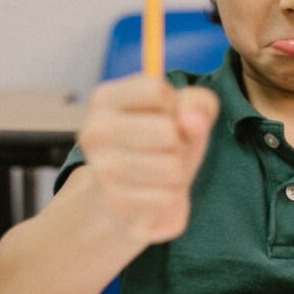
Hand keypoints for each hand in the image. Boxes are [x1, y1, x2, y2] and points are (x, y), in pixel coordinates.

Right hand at [77, 75, 218, 243]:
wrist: (125, 194)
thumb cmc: (157, 143)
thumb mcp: (183, 113)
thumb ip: (198, 104)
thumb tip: (193, 121)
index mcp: (105, 98)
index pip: (157, 91)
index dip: (173, 106)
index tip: (162, 116)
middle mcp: (95, 131)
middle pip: (167, 131)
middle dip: (179, 143)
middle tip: (163, 150)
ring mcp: (102, 169)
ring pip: (171, 168)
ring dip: (178, 172)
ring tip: (159, 171)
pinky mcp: (115, 202)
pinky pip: (168, 198)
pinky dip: (173, 197)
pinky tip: (154, 193)